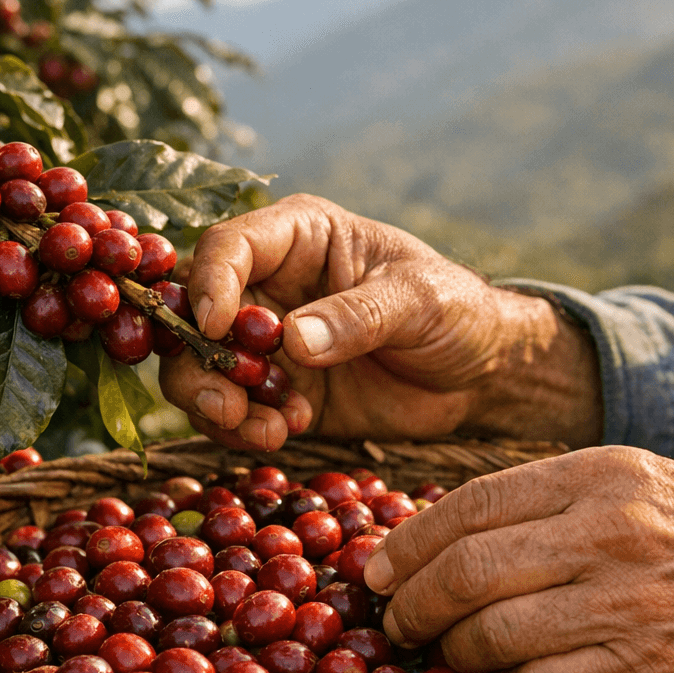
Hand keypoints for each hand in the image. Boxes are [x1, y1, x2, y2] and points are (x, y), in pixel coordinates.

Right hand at [158, 194, 602, 450]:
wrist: (480, 374)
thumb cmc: (455, 310)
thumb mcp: (418, 301)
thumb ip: (358, 316)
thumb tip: (292, 341)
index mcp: (297, 238)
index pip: (227, 247)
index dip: (210, 284)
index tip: (217, 328)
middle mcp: (268, 285)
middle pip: (193, 312)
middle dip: (197, 359)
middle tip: (227, 402)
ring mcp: (266, 343)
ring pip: (200, 367)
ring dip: (216, 402)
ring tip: (265, 430)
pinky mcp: (275, 392)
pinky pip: (231, 410)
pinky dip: (240, 428)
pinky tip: (281, 434)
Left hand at [362, 446, 673, 672]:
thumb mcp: (639, 483)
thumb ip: (552, 497)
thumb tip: (446, 528)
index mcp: (602, 473)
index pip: (473, 502)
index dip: (409, 540)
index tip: (377, 568)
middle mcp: (609, 531)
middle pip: (468, 570)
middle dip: (413, 602)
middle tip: (395, 621)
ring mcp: (626, 602)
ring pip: (492, 633)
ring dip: (454, 653)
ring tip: (448, 656)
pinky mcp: (643, 670)